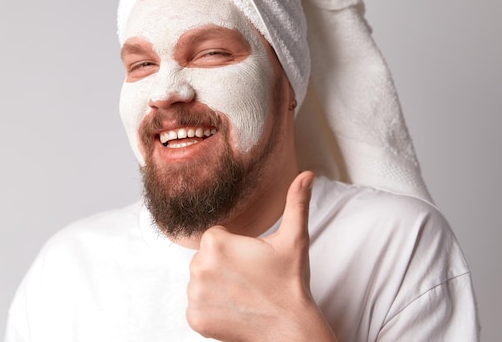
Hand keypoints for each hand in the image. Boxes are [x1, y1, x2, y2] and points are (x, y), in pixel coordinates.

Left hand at [186, 171, 336, 341]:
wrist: (290, 328)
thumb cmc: (290, 282)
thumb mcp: (294, 239)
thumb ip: (296, 202)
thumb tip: (307, 174)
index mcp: (216, 243)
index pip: (216, 237)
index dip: (235, 247)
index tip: (252, 259)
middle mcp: (198, 268)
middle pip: (205, 257)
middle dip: (224, 264)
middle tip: (250, 276)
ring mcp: (195, 296)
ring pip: (200, 281)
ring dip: (217, 285)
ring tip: (243, 292)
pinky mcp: (195, 318)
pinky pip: (197, 305)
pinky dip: (212, 307)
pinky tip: (234, 308)